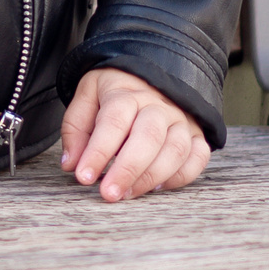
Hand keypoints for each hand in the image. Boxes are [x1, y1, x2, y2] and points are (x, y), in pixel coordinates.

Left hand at [60, 68, 210, 201]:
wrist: (147, 76)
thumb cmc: (112, 93)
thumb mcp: (86, 98)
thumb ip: (76, 129)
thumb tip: (71, 164)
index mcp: (126, 94)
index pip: (113, 123)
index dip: (98, 152)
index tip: (83, 177)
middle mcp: (158, 106)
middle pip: (148, 137)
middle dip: (127, 170)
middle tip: (108, 194)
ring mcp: (181, 120)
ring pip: (175, 150)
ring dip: (151, 177)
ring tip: (127, 194)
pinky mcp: (197, 135)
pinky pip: (197, 158)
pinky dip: (180, 177)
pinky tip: (157, 187)